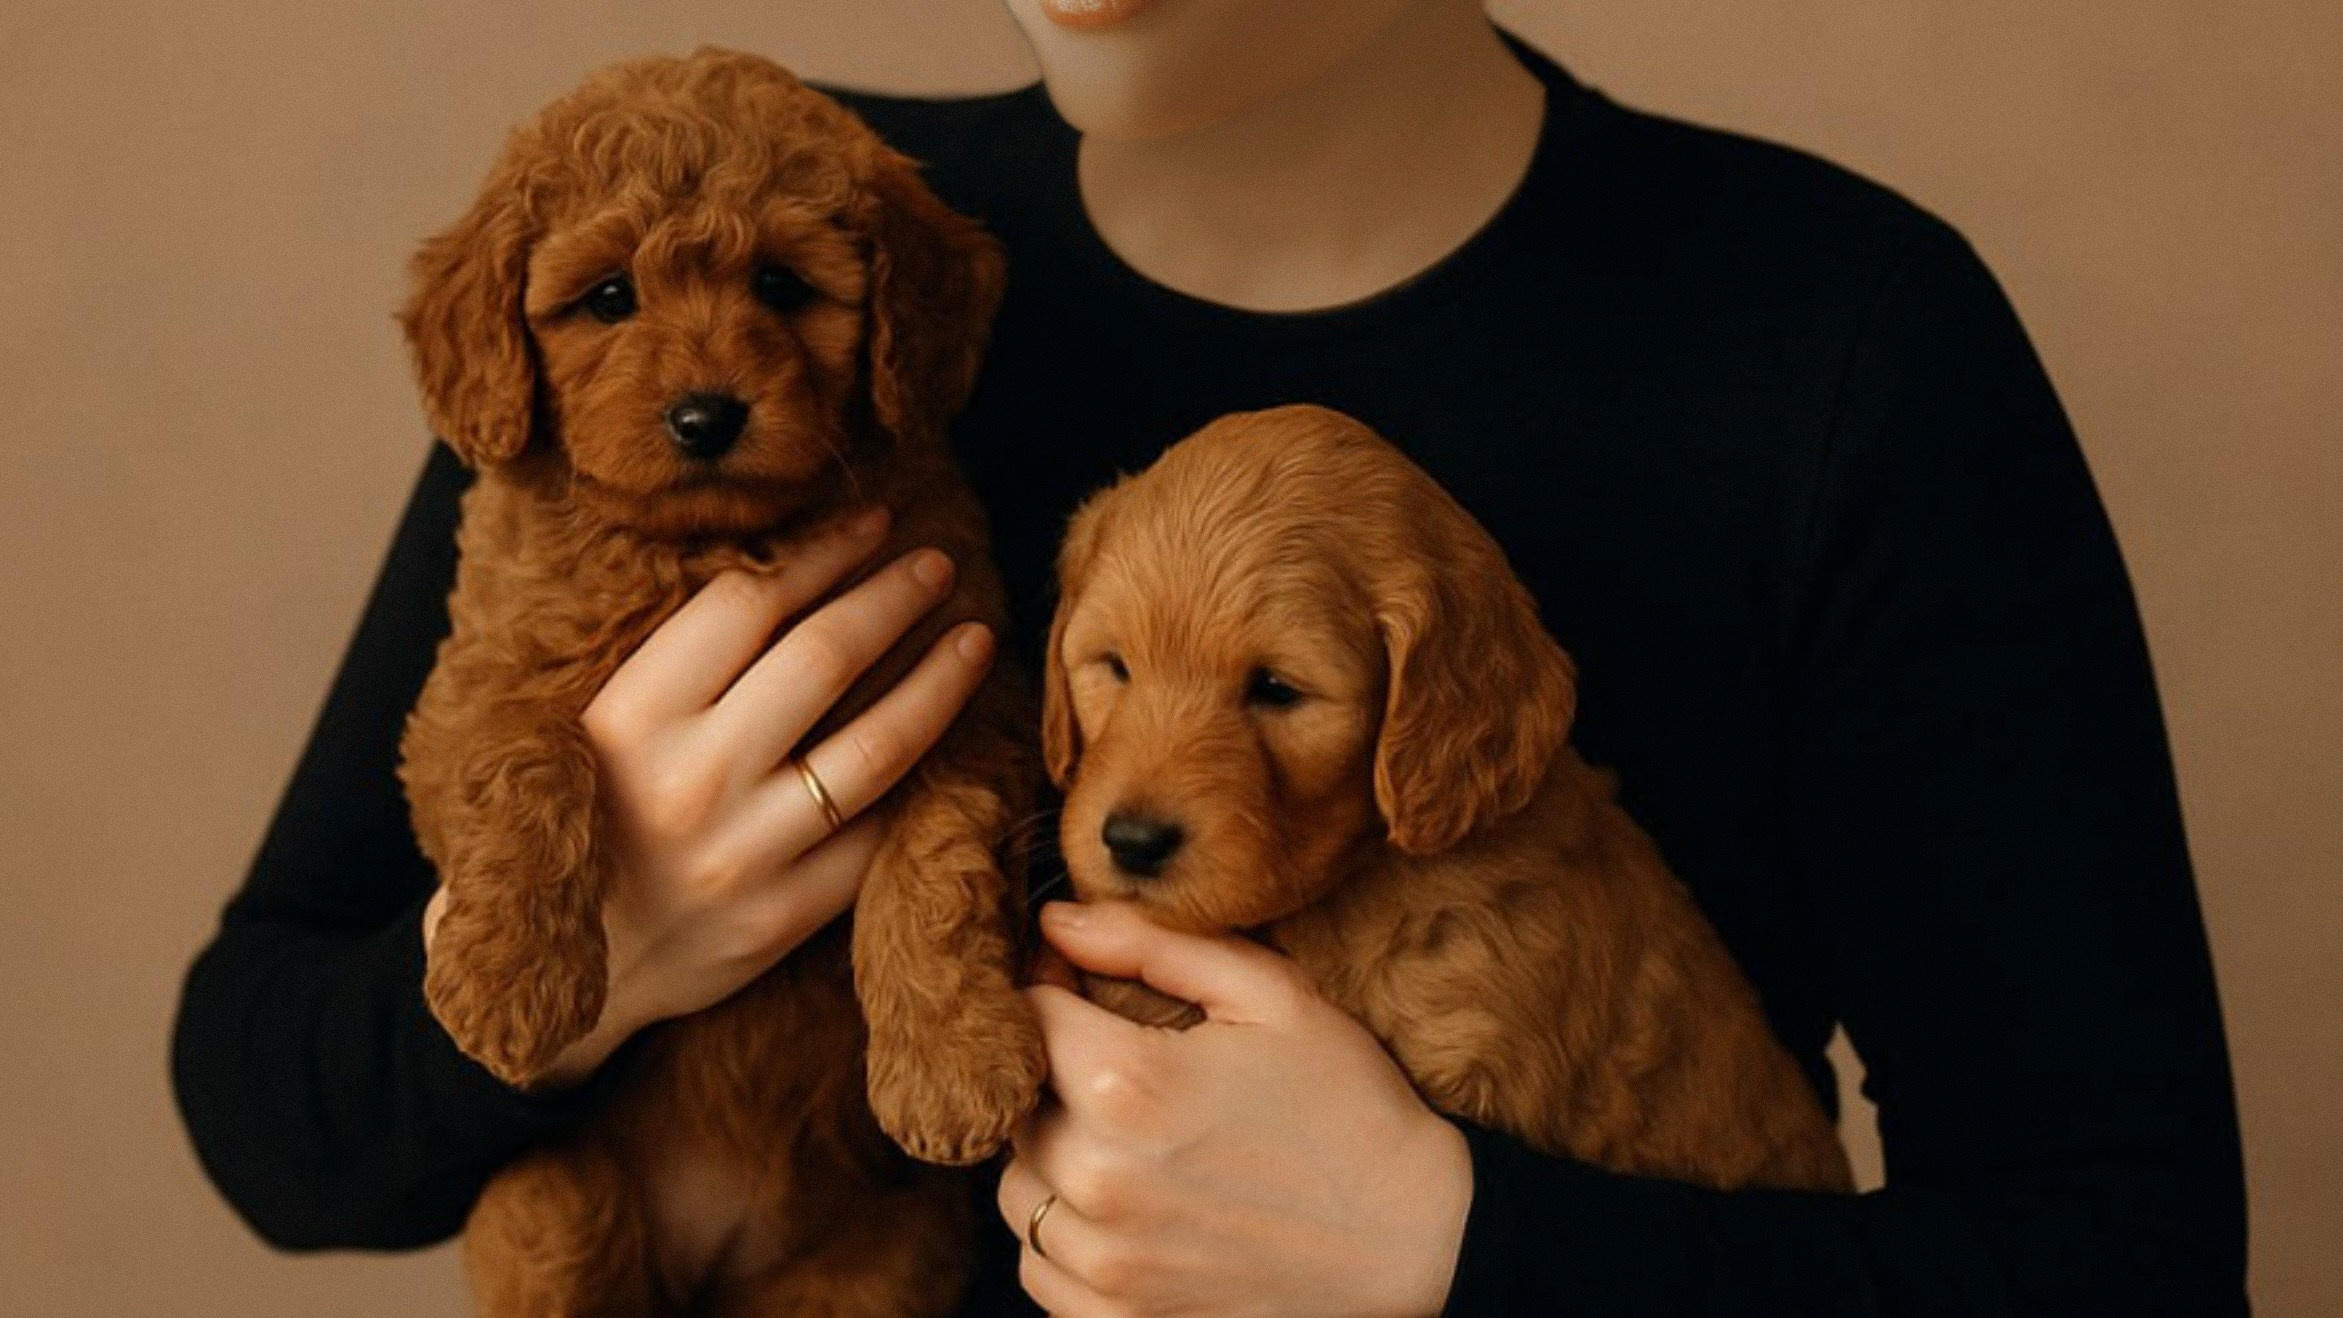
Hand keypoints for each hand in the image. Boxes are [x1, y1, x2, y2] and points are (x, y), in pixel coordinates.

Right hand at [423, 506, 996, 1087]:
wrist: (565, 975)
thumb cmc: (585, 824)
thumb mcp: (595, 730)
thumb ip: (680, 664)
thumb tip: (789, 567)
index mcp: (630, 717)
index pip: (748, 603)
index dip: (821, 552)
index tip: (871, 522)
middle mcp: (690, 781)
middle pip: (824, 659)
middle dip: (895, 597)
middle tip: (938, 564)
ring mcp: (743, 855)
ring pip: (875, 747)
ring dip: (937, 680)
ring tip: (973, 637)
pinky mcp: (784, 917)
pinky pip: (876, 835)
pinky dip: (921, 780)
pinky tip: (952, 739)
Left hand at [998, 902, 1473, 1316]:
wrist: (1418, 1240)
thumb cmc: (1349, 1106)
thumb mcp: (1271, 996)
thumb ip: (1151, 946)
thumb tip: (1056, 922)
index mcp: (1127, 1085)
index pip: (1029, 1016)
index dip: (1054, 993)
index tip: (1091, 996)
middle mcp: (1097, 1179)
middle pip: (1015, 1104)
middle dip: (1055, 1077)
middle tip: (1125, 1073)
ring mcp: (1104, 1264)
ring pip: (1017, 1190)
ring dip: (1051, 1158)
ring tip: (1127, 1142)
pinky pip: (1038, 1267)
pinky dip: (1065, 1235)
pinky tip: (1128, 1208)